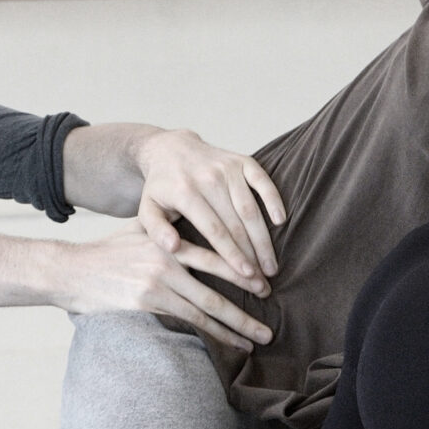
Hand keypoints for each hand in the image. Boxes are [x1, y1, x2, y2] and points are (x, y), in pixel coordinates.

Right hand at [51, 225, 273, 352]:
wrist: (71, 270)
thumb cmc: (106, 253)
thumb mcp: (138, 232)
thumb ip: (167, 233)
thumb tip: (192, 234)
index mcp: (170, 239)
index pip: (215, 255)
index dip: (242, 270)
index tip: (264, 284)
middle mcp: (168, 257)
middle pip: (218, 285)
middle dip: (246, 306)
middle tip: (269, 323)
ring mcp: (158, 281)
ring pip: (207, 307)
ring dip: (234, 327)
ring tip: (255, 341)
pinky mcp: (147, 302)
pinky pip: (187, 321)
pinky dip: (209, 335)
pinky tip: (225, 345)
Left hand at [127, 128, 286, 280]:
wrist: (170, 148)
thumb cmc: (161, 187)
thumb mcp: (147, 209)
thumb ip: (155, 230)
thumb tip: (172, 248)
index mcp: (185, 192)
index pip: (214, 230)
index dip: (232, 255)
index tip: (246, 276)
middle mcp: (208, 178)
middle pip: (237, 223)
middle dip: (253, 254)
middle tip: (264, 280)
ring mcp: (227, 167)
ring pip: (251, 208)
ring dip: (264, 238)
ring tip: (272, 264)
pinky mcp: (242, 160)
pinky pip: (263, 180)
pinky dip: (274, 200)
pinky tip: (281, 221)